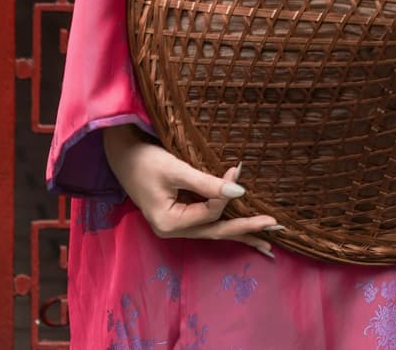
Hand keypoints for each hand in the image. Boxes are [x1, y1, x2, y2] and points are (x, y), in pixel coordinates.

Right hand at [103, 124, 280, 258]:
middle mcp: (173, 230)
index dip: (226, 191)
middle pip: (216, 231)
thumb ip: (206, 182)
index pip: (210, 212)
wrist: (120, 152)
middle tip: (276, 227)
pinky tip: (242, 231)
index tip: (238, 167)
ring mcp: (175, 226)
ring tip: (267, 243)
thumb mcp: (175, 168)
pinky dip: (225, 224)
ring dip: (240, 232)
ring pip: (213, 231)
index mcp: (170, 223)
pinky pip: (207, 223)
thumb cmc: (144, 158)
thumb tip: (239, 191)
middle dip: (247, 230)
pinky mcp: (178, 215)